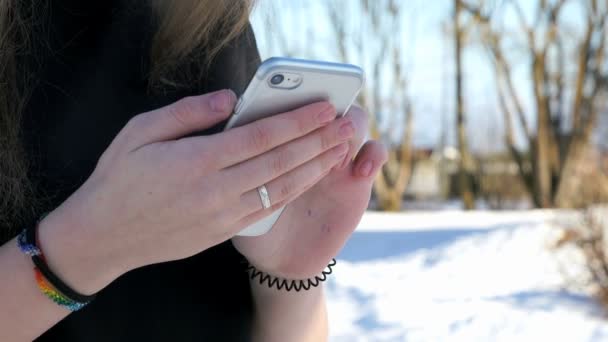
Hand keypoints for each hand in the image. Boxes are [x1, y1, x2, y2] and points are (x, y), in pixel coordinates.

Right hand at [37, 90, 354, 293]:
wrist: (104, 236)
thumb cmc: (119, 178)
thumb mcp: (140, 132)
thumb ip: (188, 113)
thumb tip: (230, 100)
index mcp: (198, 161)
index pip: (262, 136)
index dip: (299, 120)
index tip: (325, 107)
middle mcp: (217, 190)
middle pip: (281, 161)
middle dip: (319, 141)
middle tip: (348, 125)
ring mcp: (223, 215)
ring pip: (282, 188)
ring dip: (316, 167)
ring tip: (340, 150)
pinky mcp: (224, 231)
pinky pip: (268, 210)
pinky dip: (294, 191)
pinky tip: (310, 178)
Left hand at [233, 106, 386, 278]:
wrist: (277, 261)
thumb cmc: (250, 223)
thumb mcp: (229, 193)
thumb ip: (225, 156)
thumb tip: (227, 103)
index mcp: (279, 143)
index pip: (288, 107)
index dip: (289, 96)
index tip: (288, 89)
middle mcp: (309, 147)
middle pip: (324, 112)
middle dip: (322, 108)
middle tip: (321, 107)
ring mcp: (336, 163)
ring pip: (352, 127)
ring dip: (349, 126)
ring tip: (343, 132)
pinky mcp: (357, 185)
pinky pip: (372, 160)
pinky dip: (373, 155)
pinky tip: (362, 167)